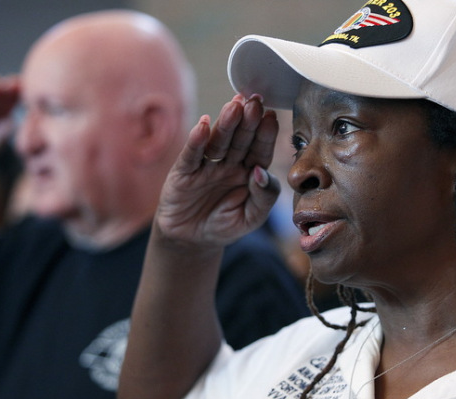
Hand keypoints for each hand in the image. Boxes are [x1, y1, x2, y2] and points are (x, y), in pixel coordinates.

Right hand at [155, 94, 280, 246]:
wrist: (192, 240)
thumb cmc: (225, 225)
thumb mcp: (251, 217)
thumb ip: (264, 196)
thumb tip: (261, 170)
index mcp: (250, 171)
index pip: (260, 150)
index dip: (265, 134)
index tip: (271, 116)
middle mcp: (229, 164)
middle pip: (240, 139)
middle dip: (248, 120)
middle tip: (254, 101)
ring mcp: (207, 166)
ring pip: (218, 142)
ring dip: (226, 124)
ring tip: (234, 105)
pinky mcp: (184, 173)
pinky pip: (192, 155)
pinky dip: (196, 140)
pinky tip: (204, 125)